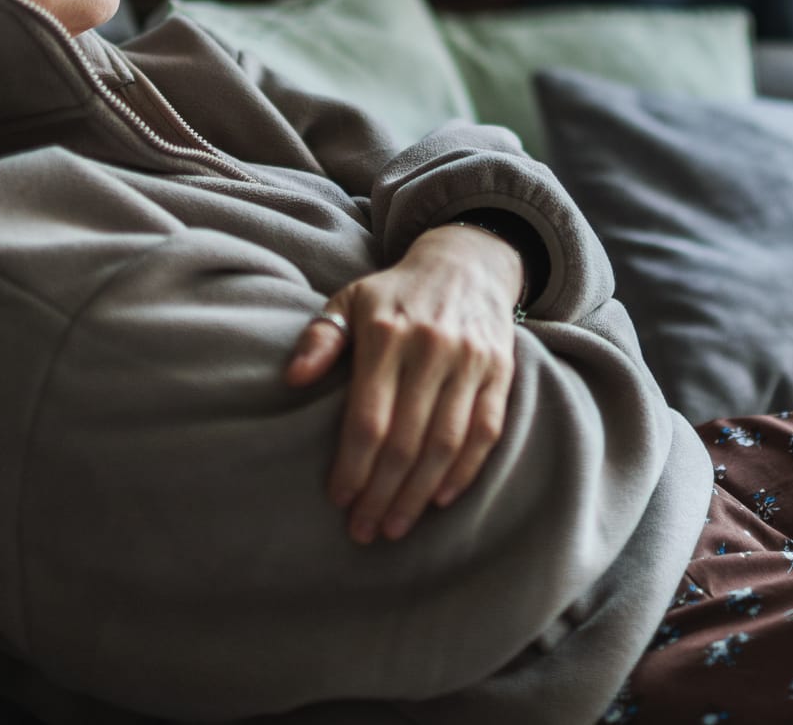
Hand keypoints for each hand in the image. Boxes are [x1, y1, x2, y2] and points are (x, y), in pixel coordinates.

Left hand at [284, 225, 520, 543]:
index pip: (368, 418)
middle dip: (381, 494)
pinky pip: (485, 432)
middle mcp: (431, 348)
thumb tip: (292, 378)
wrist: (467, 262)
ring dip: (419, 494)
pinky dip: (465, 471)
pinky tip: (440, 499)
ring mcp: (470, 361)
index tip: (338, 500)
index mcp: (386, 333)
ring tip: (396, 526)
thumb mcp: (349, 300)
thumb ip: (320, 339)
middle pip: (405, 440)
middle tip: (363, 530)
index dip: (353, 467)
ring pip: (445, 443)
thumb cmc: (396, 293)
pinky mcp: (500, 371)